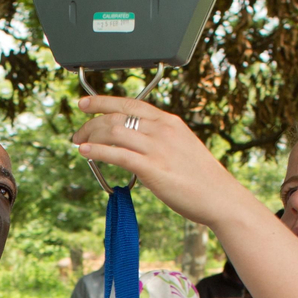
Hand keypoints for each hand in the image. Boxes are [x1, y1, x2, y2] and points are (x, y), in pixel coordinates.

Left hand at [72, 97, 253, 228]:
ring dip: (90, 135)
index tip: (85, 104)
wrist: (220, 197)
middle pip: (116, 116)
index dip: (103, 101)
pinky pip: (118, 154)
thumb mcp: (181, 147)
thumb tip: (137, 144)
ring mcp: (157, 148)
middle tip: (77, 133)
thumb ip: (160, 141)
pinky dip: (97, 150)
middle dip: (90, 123)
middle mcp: (162, 130)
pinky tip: (85, 151)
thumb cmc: (202, 178)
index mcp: (169, 122)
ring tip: (78, 143)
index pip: (130, 103)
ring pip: (114, 131)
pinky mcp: (152, 168)